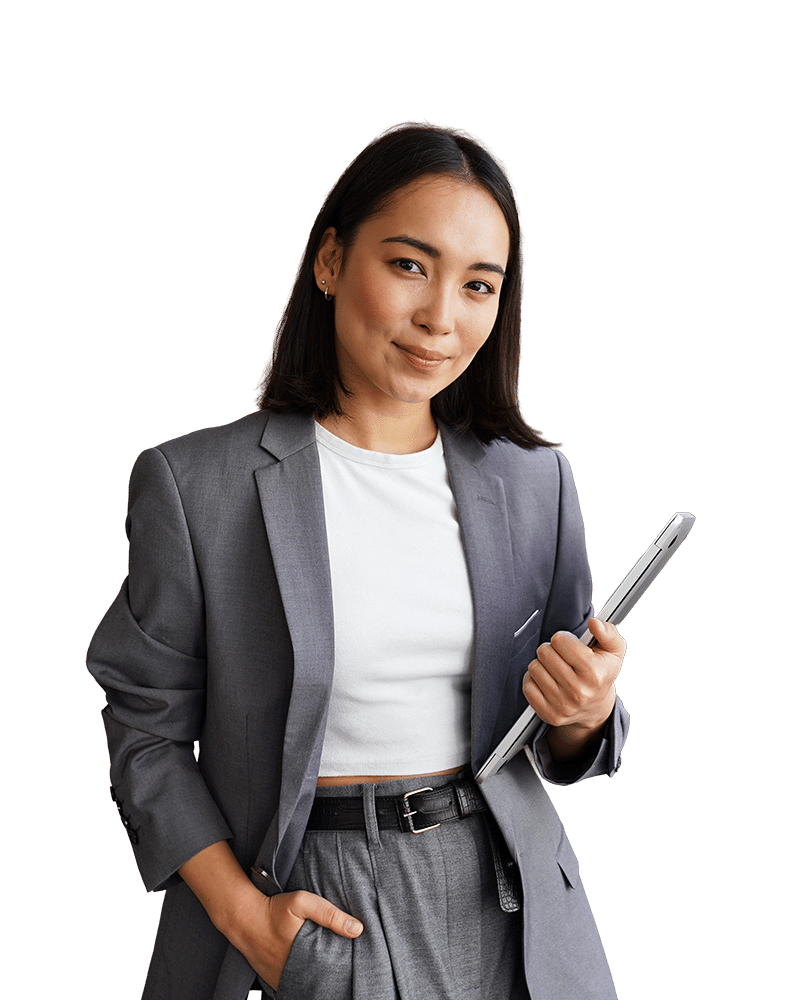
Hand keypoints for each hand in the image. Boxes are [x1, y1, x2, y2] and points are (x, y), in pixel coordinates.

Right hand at [229, 888, 362, 991]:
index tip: (350, 961)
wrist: (244, 918)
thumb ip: (330, 914)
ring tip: (326, 968)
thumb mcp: (303, 903)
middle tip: (341, 966)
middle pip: (319, 979)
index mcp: (305, 957)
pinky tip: (308, 970)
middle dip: (330, 975)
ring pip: (306, 984)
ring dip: (316, 978)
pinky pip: (292, 984)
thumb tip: (358, 929)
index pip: (331, 972)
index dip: (342, 968)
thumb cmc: (274, 909)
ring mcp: (282, 979)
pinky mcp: (274, 980)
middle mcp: (294, 973)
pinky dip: (301, 979)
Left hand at [522, 618, 625, 734]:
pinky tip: (547, 681)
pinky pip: (528, 686)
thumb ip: (608, 632)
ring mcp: (563, 705)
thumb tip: (594, 623)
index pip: (560, 641)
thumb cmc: (602, 673)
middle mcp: (579, 692)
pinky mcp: (549, 714)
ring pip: (534, 667)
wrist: (595, 707)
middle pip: (544, 652)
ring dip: (542, 664)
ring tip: (555, 669)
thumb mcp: (614, 651)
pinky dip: (534, 680)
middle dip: (551, 650)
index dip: (563, 638)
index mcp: (594, 673)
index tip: (570, 645)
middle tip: (561, 657)